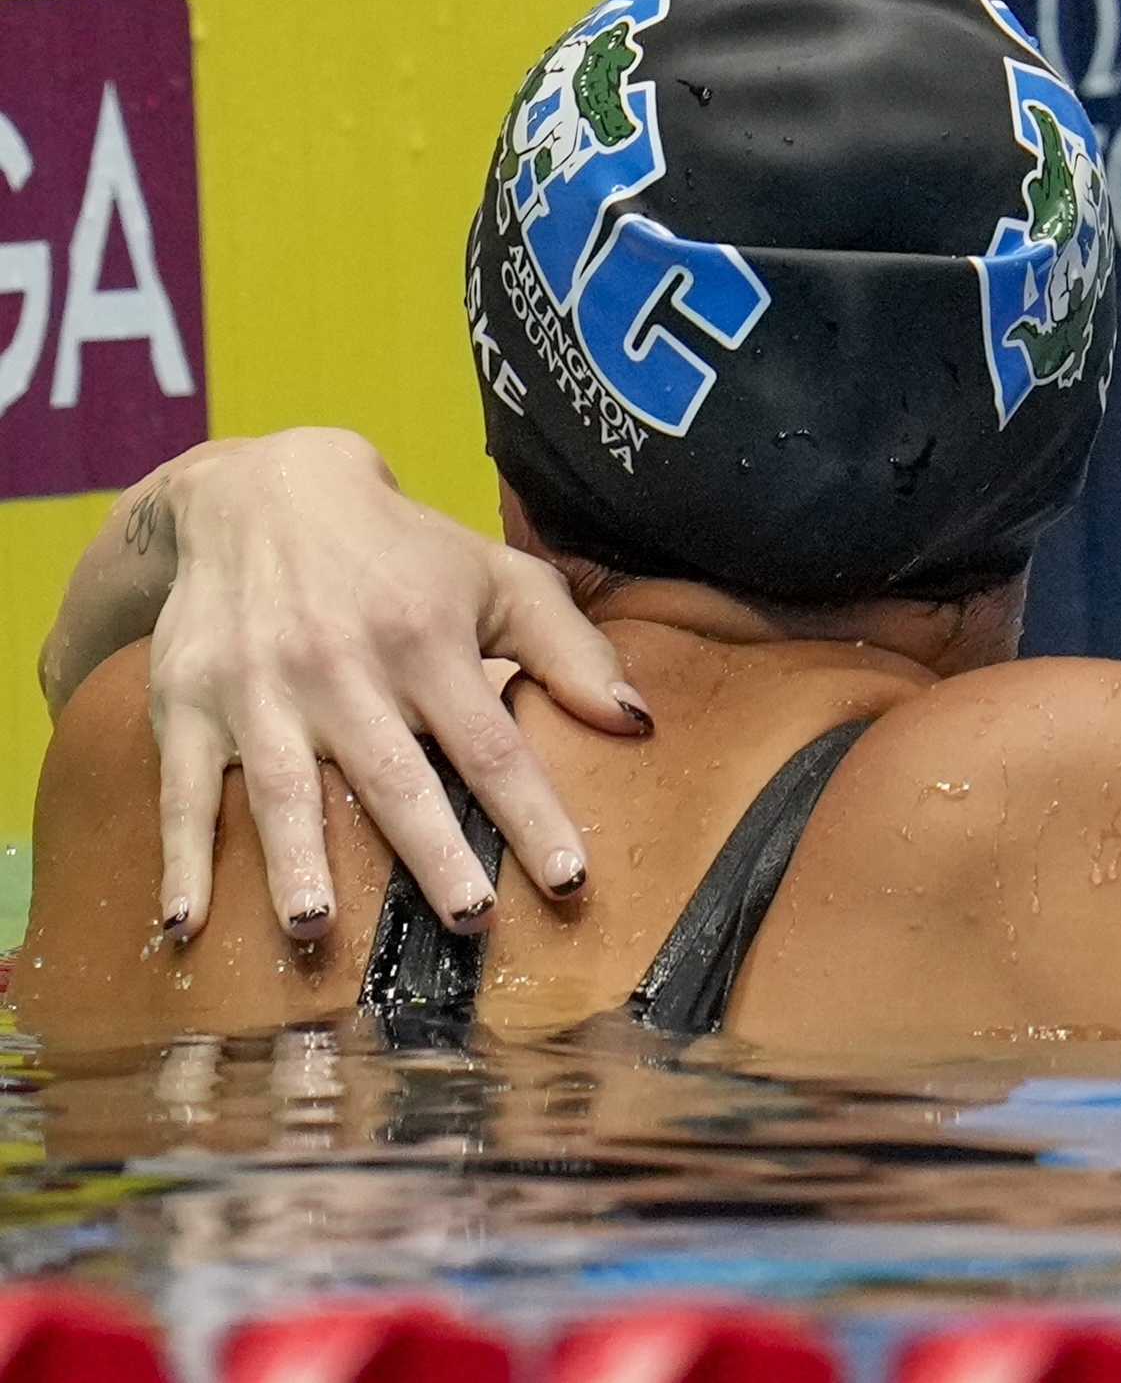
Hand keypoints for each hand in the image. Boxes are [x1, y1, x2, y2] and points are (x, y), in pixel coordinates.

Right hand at [100, 430, 645, 938]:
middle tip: (470, 921)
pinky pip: (180, 789)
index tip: (571, 879)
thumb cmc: (403, 551)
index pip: (492, 744)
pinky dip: (180, 858)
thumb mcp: (497, 576)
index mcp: (426, 637)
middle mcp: (341, 666)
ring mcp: (258, 687)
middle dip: (433, 853)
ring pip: (280, 789)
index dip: (532, 814)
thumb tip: (638, 722)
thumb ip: (570, 650)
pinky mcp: (186, 701)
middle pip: (394, 775)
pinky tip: (184, 924)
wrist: (260, 493)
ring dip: (294, 864)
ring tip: (313, 930)